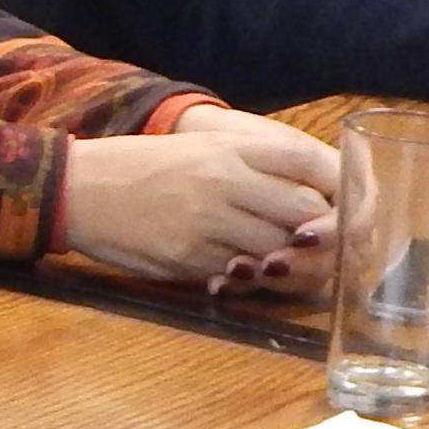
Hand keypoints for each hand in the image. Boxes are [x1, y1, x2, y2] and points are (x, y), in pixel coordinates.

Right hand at [59, 112, 339, 284]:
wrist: (77, 188)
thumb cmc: (141, 167)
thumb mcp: (200, 151)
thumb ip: (254, 168)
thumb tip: (315, 201)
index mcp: (229, 148)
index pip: (307, 160)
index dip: (342, 184)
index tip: (351, 204)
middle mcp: (224, 180)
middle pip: (307, 212)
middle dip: (325, 235)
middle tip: (322, 247)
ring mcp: (207, 221)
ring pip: (279, 251)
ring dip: (291, 264)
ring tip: (284, 266)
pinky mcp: (188, 256)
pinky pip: (240, 276)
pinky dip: (251, 279)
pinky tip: (244, 275)